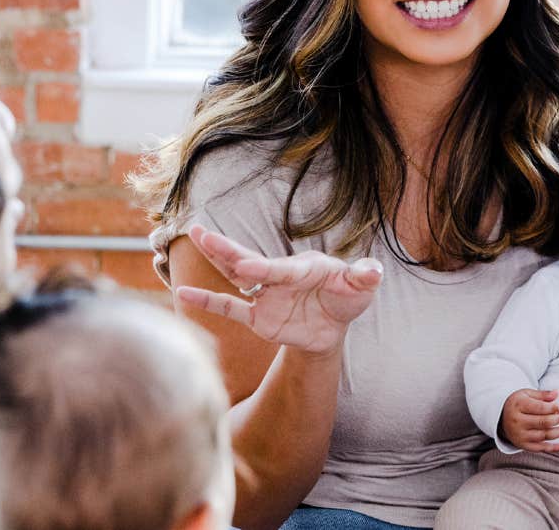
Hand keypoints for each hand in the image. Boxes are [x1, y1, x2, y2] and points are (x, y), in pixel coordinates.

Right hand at [174, 225, 382, 353]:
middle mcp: (278, 277)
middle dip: (226, 249)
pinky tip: (183, 294)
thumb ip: (364, 278)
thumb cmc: (346, 299)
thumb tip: (374, 271)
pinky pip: (230, 308)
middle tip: (200, 231)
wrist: (333, 327)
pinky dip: (208, 302)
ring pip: (235, 276)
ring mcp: (265, 295)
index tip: (247, 269)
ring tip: (194, 238)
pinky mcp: (258, 317)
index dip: (265, 269)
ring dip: (216, 260)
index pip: (280, 270)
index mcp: (302, 269)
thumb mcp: (360, 289)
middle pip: (248, 261)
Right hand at [498, 389, 558, 452]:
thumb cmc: (518, 403)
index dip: (554, 408)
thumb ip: (542, 394)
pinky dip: (553, 448)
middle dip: (557, 419)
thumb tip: (557, 393)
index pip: (540, 408)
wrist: (500, 417)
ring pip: (543, 435)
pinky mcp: (522, 445)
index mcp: (518, 406)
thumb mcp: (527, 394)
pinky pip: (540, 448)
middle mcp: (517, 422)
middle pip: (542, 422)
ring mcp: (519, 435)